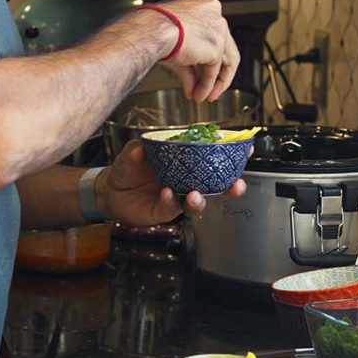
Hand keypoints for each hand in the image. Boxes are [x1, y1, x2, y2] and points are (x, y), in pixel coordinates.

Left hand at [95, 140, 247, 226]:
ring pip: (197, 203)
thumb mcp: (133, 152)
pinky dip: (171, 201)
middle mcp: (186, 182)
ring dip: (200, 200)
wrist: (111, 189)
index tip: (246, 150)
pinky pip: (171, 208)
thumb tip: (146, 145)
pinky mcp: (163, 212)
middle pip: (215, 187)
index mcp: (186, 165)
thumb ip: (140, 148)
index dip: (231, 157)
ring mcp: (177, 198)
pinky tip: (167, 194)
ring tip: (195, 194)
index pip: (212, 160)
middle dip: (229, 188)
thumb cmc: (129, 167)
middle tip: (236, 185)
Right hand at [146, 0, 239, 101]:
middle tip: (210, 89)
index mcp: (202, 8)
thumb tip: (191, 86)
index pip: (214, 35)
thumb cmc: (151, 30)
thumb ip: (188, 67)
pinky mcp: (216, 46)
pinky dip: (207, 85)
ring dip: (215, 83)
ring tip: (205, 96)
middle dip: (217, 73)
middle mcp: (213, 15)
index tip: (205, 71)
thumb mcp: (174, 47)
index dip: (210, 57)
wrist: (150, 30)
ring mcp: (217, 29)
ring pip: (225, 60)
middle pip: (225, 48)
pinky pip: (213, 71)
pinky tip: (198, 94)